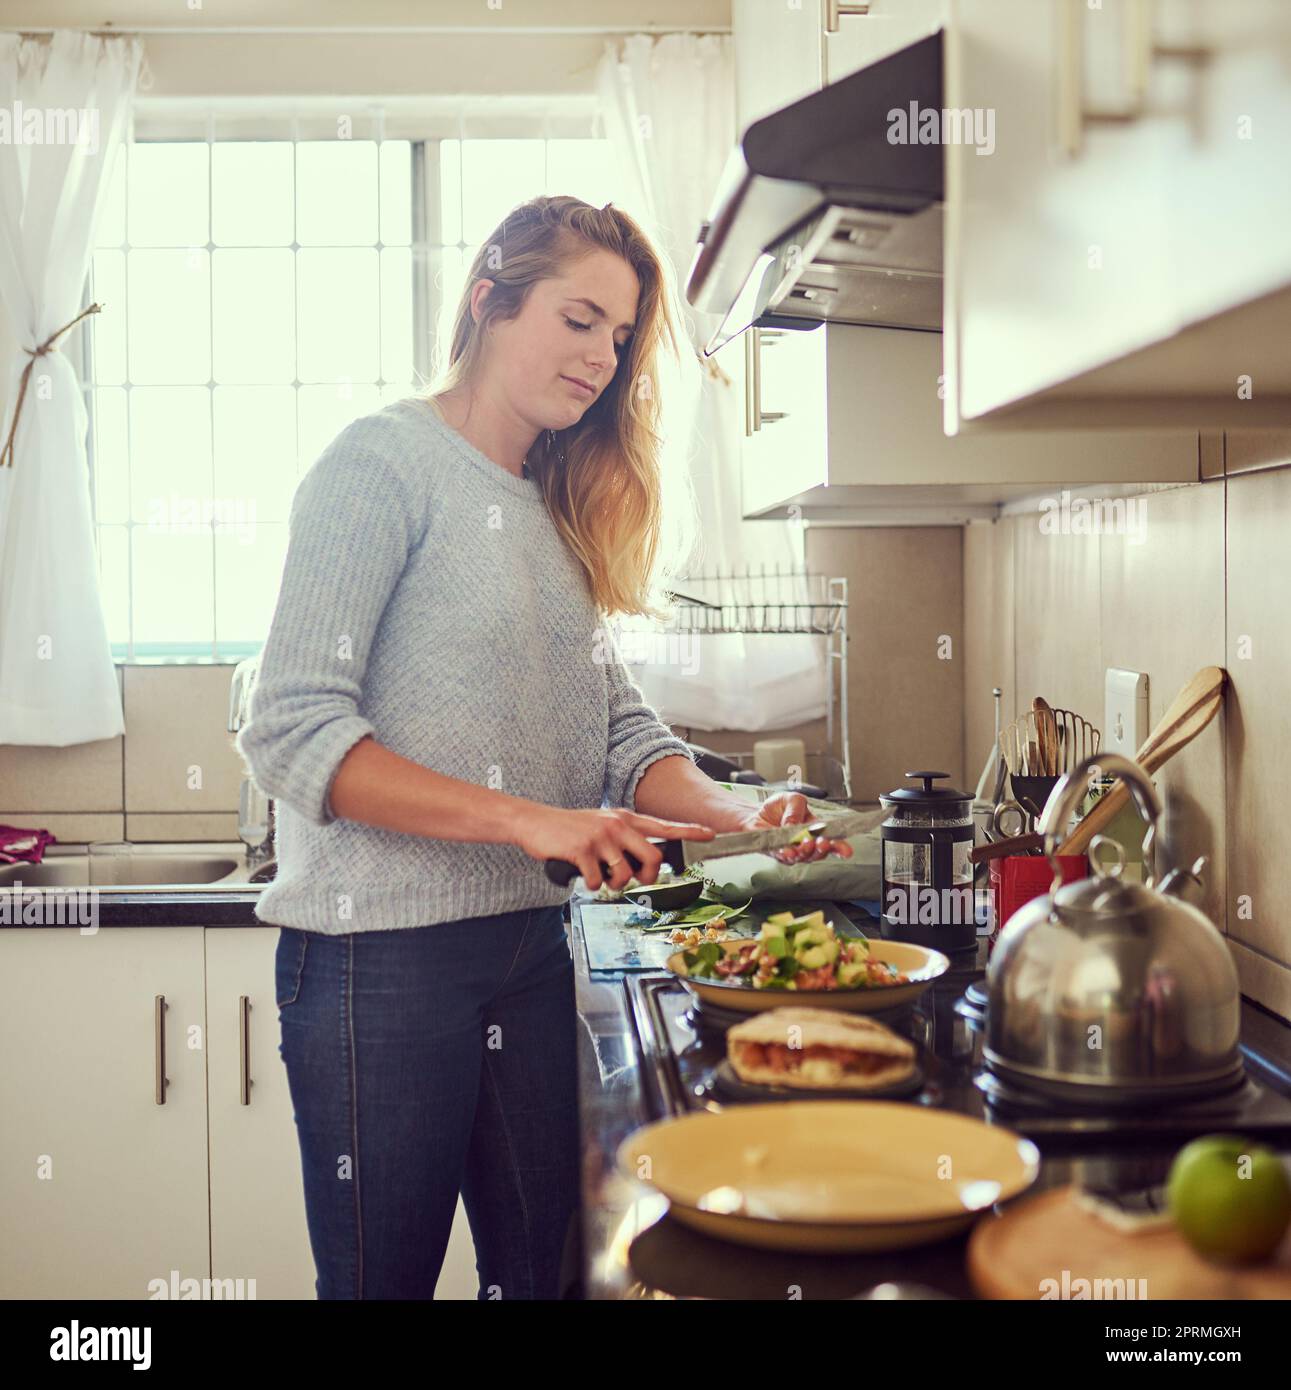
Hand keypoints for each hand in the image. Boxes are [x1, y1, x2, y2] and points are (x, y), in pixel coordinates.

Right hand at [512, 805, 713, 891]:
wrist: (536, 823)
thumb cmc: (571, 829)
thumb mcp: (602, 825)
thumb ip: (624, 839)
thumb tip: (643, 863)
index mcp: (625, 819)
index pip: (664, 825)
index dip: (689, 831)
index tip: (710, 833)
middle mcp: (617, 825)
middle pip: (652, 859)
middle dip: (646, 877)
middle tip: (632, 880)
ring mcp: (600, 836)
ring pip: (625, 874)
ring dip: (613, 884)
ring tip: (600, 876)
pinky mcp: (582, 850)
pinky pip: (599, 880)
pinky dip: (591, 884)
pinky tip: (582, 874)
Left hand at [746, 792, 854, 865]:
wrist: (757, 814)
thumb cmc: (779, 808)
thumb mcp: (792, 799)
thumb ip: (797, 809)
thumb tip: (795, 824)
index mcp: (815, 830)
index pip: (831, 841)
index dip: (840, 847)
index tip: (846, 851)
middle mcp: (807, 844)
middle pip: (819, 852)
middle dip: (822, 849)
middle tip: (823, 843)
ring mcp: (793, 852)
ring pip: (803, 857)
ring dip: (805, 851)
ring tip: (805, 844)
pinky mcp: (777, 854)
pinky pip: (783, 857)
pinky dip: (787, 854)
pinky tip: (788, 850)